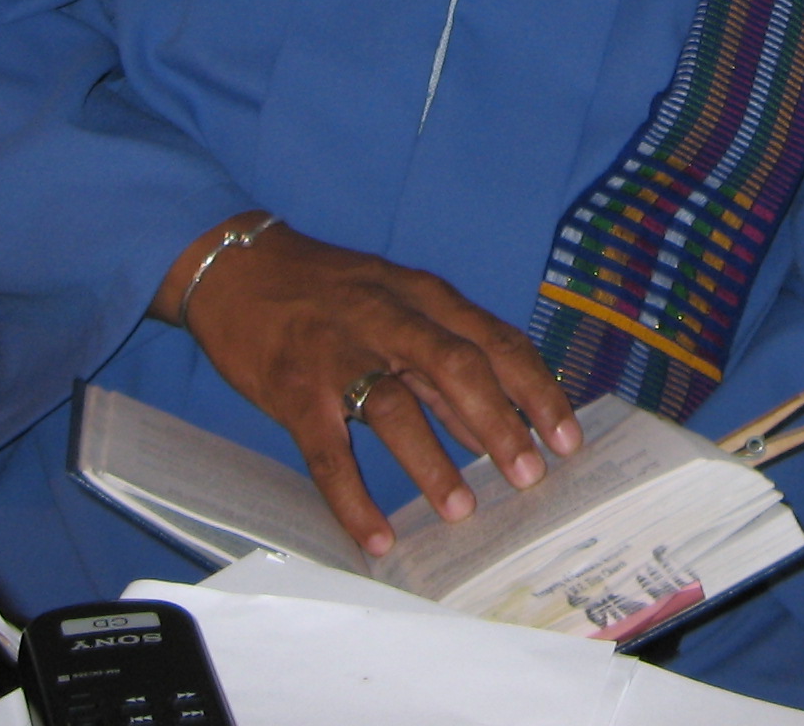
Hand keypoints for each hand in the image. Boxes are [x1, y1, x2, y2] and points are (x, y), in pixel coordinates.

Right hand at [164, 217, 582, 556]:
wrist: (234, 265)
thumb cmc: (326, 291)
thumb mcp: (395, 302)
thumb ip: (443, 357)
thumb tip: (500, 422)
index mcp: (423, 296)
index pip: (495, 340)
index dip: (536, 390)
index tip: (569, 437)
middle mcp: (387, 318)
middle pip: (456, 366)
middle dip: (500, 424)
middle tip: (530, 476)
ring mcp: (337, 353)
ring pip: (394, 406)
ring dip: (432, 462)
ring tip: (462, 509)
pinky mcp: (293, 389)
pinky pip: (328, 451)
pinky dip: (354, 499)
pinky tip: (376, 538)